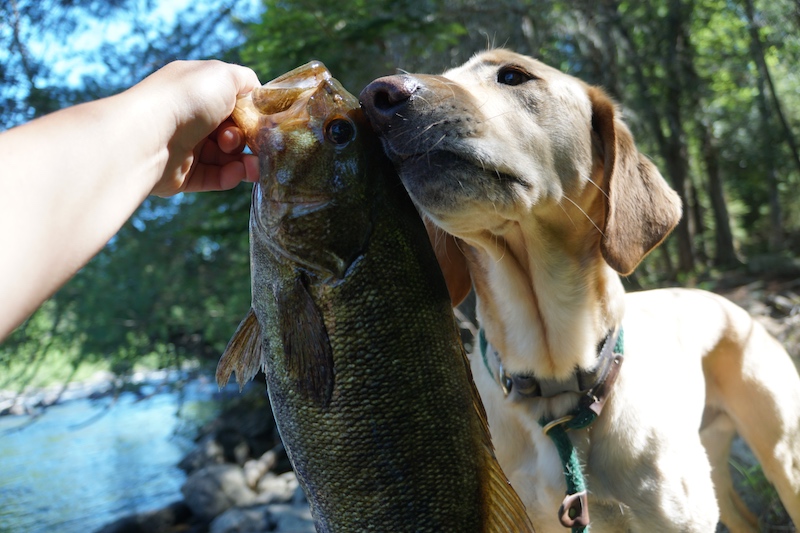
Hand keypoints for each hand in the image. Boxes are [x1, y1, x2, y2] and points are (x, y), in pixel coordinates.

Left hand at [140, 60, 261, 196]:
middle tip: (250, 142)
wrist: (149, 137)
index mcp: (197, 90)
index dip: (251, 113)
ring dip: (245, 161)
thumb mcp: (223, 75)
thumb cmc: (187, 100)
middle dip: (248, 139)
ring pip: (226, 158)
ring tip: (252, 167)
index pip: (233, 102)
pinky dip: (229, 176)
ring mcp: (186, 146)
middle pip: (233, 132)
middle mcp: (190, 117)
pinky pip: (214, 177)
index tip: (263, 122)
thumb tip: (258, 93)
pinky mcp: (182, 175)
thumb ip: (247, 81)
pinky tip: (236, 174)